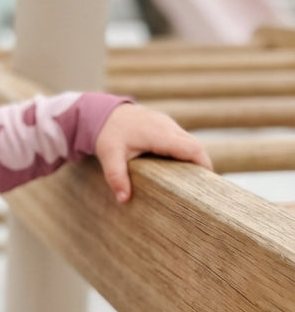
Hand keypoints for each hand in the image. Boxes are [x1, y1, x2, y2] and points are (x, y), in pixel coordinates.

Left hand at [94, 103, 212, 202]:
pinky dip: (185, 152)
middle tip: (202, 188)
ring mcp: (168, 124)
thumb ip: (116, 177)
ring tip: (192, 181)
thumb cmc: (107, 133)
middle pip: (195, 146)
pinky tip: (179, 168)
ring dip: (194, 158)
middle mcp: (167, 126)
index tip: (208, 183)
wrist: (102, 112)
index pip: (192, 149)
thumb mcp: (109, 156)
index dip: (203, 165)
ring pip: (189, 142)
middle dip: (202, 165)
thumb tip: (124, 199)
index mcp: (159, 134)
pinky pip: (182, 139)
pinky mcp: (165, 125)